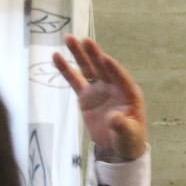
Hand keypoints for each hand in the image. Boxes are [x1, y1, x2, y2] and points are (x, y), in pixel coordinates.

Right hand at [53, 35, 147, 161]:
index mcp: (130, 93)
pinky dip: (66, 69)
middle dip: (94, 54)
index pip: (121, 77)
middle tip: (85, 40)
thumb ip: (121, 125)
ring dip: (79, 54)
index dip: (113, 68)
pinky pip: (75, 80)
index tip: (104, 58)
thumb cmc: (128, 140)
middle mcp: (114, 87)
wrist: (117, 147)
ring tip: (69, 38)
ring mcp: (99, 89)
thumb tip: (114, 118)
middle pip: (103, 68)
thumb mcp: (128, 134)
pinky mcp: (86, 96)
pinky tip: (56, 56)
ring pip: (88, 69)